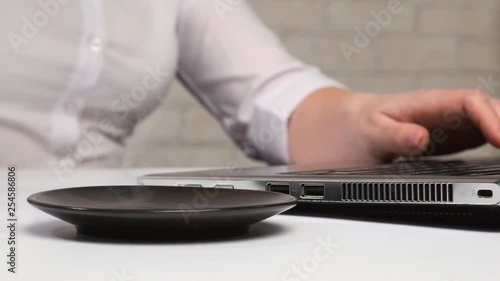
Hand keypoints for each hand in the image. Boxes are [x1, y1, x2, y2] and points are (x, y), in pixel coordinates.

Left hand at [288, 87, 499, 165]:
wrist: (345, 128)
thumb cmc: (358, 124)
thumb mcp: (369, 130)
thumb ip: (393, 135)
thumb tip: (420, 138)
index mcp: (424, 103)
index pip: (468, 102)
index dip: (490, 117)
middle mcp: (441, 112)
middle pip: (485, 109)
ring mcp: (446, 126)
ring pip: (485, 123)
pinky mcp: (445, 141)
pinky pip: (477, 138)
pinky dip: (493, 144)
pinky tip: (499, 156)